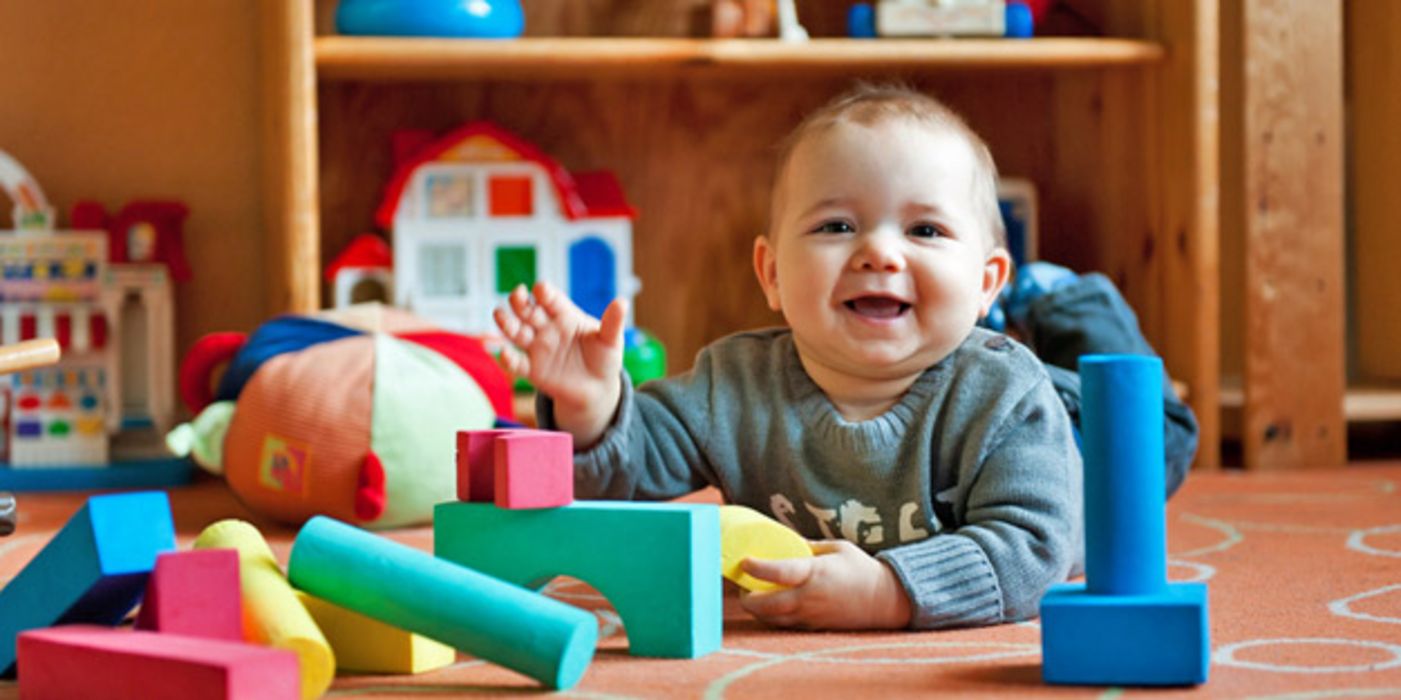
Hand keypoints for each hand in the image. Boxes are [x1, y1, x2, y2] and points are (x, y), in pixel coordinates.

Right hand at [493, 281, 625, 445]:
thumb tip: (622, 301)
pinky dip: (508, 359)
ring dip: (506, 323)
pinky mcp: (532, 370)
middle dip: (520, 302)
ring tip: (499, 315)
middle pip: (528, 311)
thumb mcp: (610, 340)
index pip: (551, 299)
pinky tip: (504, 353)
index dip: (544, 293)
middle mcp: (547, 328)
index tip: (540, 289)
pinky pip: (517, 364)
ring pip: (516, 332)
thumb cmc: (604, 359)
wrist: (597, 390)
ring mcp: (537, 347)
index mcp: (565, 315)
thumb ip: (612, 322)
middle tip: (517, 295)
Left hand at [738, 539, 912, 629]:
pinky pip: (785, 625)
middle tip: (742, 584)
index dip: (756, 568)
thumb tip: (785, 539)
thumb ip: (809, 545)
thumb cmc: (861, 569)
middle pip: (765, 604)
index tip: (744, 561)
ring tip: (752, 595)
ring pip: (772, 619)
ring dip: (757, 609)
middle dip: (746, 597)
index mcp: (815, 573)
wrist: (885, 601)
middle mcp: (809, 598)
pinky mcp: (814, 627)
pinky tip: (770, 606)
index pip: (778, 572)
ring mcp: (810, 616)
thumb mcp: (836, 548)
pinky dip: (772, 617)